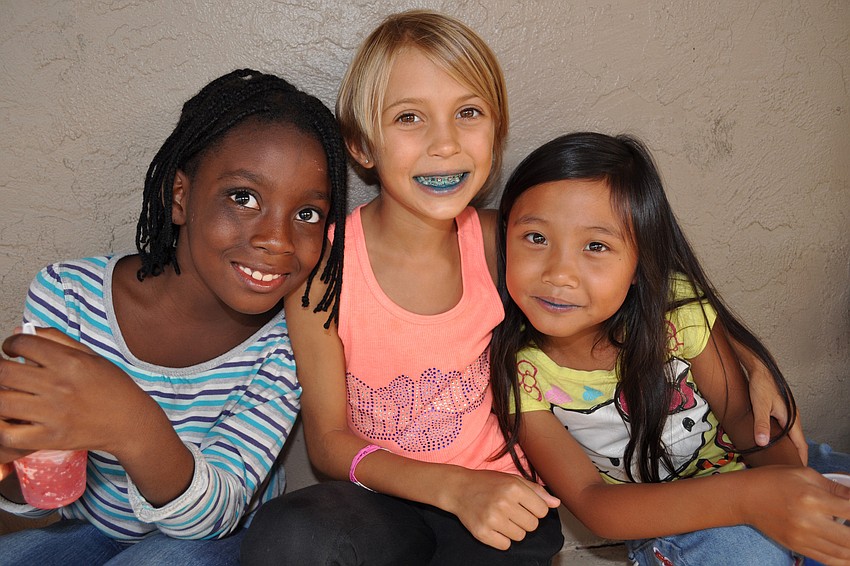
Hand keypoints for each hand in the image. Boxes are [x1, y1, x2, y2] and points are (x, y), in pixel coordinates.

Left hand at [0, 329, 155, 456]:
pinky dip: (1, 427)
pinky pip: (9, 434)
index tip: (11, 351)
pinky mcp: (51, 438)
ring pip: (1, 402)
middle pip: (4, 372)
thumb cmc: (112, 387)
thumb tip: (20, 332)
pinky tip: (8, 419)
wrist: (130, 422)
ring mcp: (54, 413)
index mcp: (70, 362)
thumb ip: (56, 340)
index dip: (10, 344)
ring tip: (6, 394)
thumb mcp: (91, 356)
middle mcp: (59, 385)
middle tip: (4, 372)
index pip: (23, 344)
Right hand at [441, 467, 559, 549]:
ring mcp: (492, 519)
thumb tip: (556, 503)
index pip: (542, 511)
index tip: (523, 504)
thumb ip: (536, 491)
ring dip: (513, 530)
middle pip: (532, 526)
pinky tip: (494, 526)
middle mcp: (503, 503)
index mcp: (513, 487)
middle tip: (511, 511)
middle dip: (525, 520)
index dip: (535, 509)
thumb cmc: (487, 482)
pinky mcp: (482, 532)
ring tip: (501, 517)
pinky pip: (505, 545)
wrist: (459, 488)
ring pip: (520, 537)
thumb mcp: (512, 479)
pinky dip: (502, 539)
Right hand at [741, 466, 849, 563]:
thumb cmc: (773, 480)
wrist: (745, 498)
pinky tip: (848, 553)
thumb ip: (834, 487)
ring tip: (848, 536)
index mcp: (812, 498)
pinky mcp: (797, 547)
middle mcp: (808, 521)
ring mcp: (802, 537)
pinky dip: (844, 560)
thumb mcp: (804, 474)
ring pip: (843, 553)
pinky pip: (828, 560)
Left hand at [748, 368, 806, 463]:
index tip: (799, 470)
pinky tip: (773, 442)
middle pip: (797, 441)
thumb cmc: (761, 385)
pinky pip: (785, 429)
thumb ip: (761, 424)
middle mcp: (792, 417)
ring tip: (781, 459)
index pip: (801, 444)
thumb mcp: (760, 406)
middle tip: (788, 469)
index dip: (801, 458)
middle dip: (795, 455)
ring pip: (790, 435)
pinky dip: (782, 439)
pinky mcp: (780, 411)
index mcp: (791, 418)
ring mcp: (787, 414)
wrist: (759, 370)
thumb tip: (763, 442)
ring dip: (788, 447)